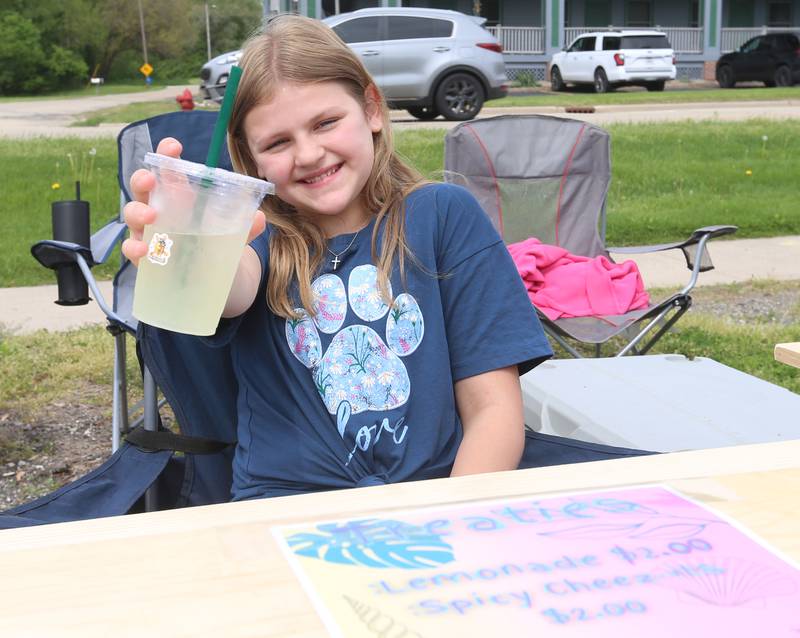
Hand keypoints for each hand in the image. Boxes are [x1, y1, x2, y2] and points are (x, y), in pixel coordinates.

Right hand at [121, 138, 265, 266]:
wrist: (209, 279)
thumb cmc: (212, 244)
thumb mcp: (231, 235)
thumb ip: (244, 227)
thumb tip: (259, 218)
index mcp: (179, 196)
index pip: (168, 169)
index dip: (166, 155)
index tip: (172, 146)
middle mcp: (158, 209)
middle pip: (142, 187)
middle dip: (142, 179)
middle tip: (151, 180)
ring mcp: (148, 231)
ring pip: (132, 214)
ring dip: (138, 212)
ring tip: (151, 217)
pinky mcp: (144, 256)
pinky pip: (131, 248)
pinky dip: (134, 248)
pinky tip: (143, 250)